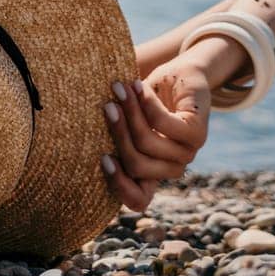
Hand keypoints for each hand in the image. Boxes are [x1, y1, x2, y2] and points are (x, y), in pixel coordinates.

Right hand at [101, 61, 210, 210]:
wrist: (184, 75)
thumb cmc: (148, 98)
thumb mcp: (128, 120)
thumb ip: (114, 135)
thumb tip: (77, 139)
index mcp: (153, 172)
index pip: (139, 200)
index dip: (119, 184)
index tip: (102, 157)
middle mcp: (171, 168)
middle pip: (136, 165)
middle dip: (117, 133)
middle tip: (105, 106)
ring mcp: (187, 153)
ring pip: (147, 142)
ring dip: (129, 112)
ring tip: (117, 87)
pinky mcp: (196, 133)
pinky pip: (162, 123)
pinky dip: (146, 103)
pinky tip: (137, 86)